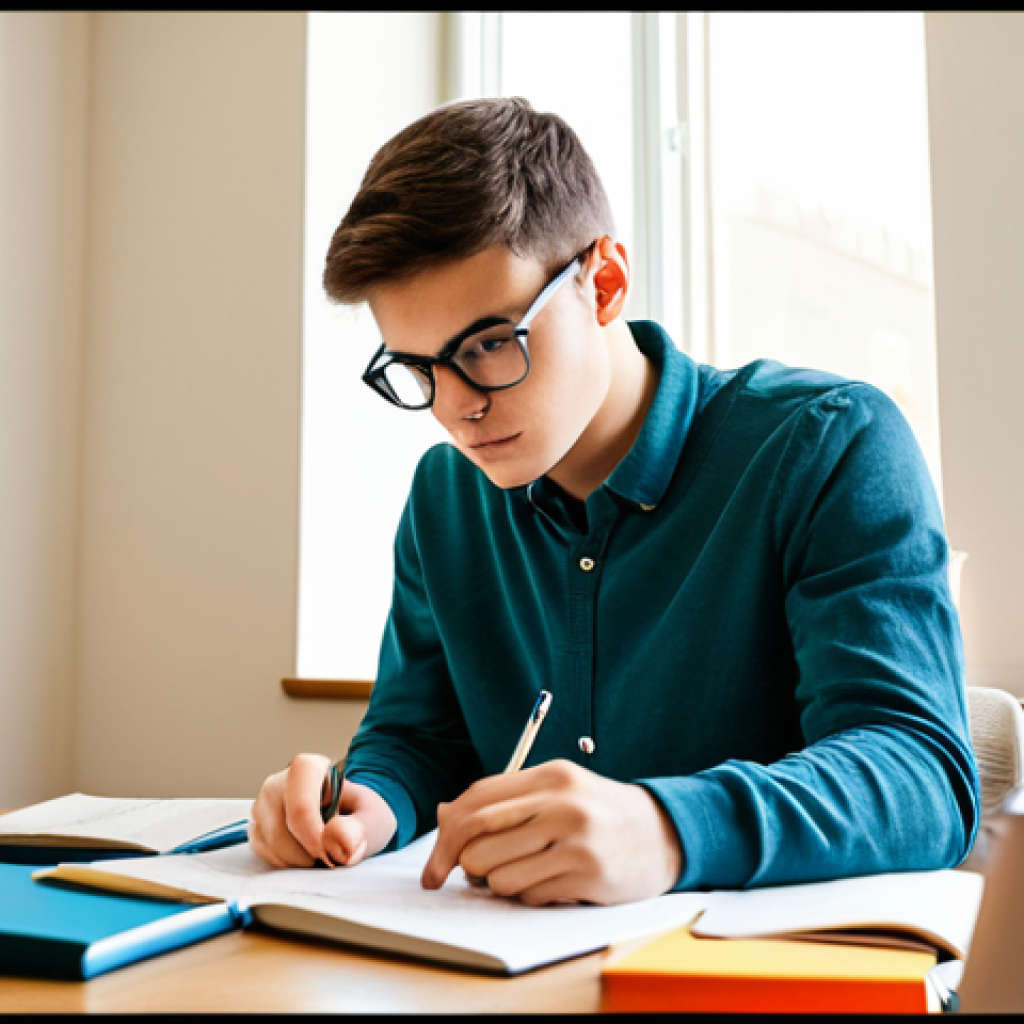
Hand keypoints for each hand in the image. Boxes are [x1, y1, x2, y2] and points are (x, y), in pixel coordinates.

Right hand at [250, 752, 396, 868]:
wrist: (349, 818)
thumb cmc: (360, 813)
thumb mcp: (374, 817)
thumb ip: (362, 828)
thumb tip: (339, 837)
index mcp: (308, 769)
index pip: (300, 806)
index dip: (314, 836)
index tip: (330, 854)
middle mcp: (278, 782)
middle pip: (282, 829)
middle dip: (308, 852)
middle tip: (332, 856)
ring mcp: (263, 806)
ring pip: (270, 845)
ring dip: (298, 860)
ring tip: (322, 851)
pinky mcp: (257, 827)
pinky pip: (265, 855)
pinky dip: (287, 864)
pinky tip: (305, 854)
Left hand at [420, 760, 682, 905]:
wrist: (662, 834)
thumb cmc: (597, 813)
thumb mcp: (555, 792)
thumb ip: (504, 801)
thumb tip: (444, 814)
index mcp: (548, 776)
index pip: (476, 801)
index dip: (446, 835)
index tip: (435, 865)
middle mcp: (560, 802)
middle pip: (478, 837)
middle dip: (461, 863)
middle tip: (466, 875)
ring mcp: (575, 838)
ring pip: (497, 874)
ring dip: (499, 883)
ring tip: (524, 873)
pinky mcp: (587, 873)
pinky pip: (529, 895)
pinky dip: (529, 896)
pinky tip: (552, 882)